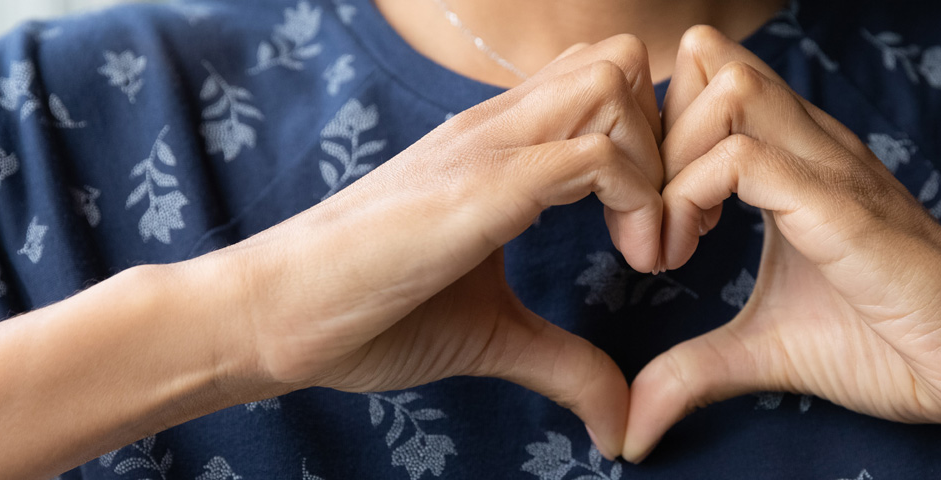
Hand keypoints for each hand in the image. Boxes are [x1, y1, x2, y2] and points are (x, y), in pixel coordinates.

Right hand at [195, 35, 666, 458]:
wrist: (271, 316)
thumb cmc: (365, 314)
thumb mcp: (491, 335)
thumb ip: (563, 362)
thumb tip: (621, 421)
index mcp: (497, 145)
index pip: (602, 83)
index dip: (652, 147)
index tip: (656, 233)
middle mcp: (496, 127)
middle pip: (619, 60)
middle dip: (670, 138)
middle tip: (670, 227)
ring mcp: (487, 147)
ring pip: (614, 83)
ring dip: (658, 164)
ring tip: (650, 247)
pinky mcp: (482, 187)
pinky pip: (594, 152)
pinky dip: (639, 201)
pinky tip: (632, 261)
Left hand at [623, 27, 940, 461]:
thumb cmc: (895, 346)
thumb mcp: (766, 350)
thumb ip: (693, 369)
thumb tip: (629, 428)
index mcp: (793, 158)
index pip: (703, 79)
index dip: (654, 138)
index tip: (648, 223)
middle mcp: (811, 144)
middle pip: (705, 61)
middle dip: (649, 138)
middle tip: (645, 228)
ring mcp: (830, 168)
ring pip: (722, 88)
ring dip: (668, 165)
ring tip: (668, 246)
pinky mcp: (842, 207)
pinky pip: (744, 158)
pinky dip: (689, 200)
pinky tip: (688, 257)